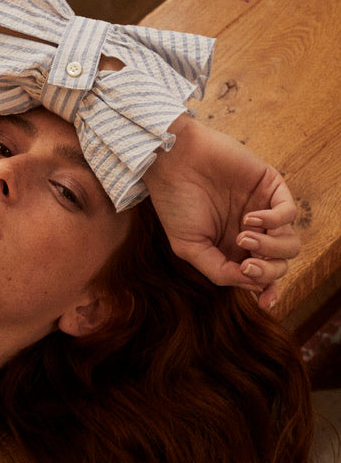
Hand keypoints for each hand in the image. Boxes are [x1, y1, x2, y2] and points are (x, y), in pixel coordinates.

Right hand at [143, 116, 299, 308]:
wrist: (171, 162)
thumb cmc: (175, 203)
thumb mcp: (190, 248)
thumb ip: (220, 271)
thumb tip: (254, 284)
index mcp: (232, 249)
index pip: (263, 276)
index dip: (268, 290)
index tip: (265, 301)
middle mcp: (252, 232)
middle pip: (280, 264)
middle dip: (267, 271)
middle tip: (246, 263)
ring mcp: (263, 209)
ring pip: (290, 243)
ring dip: (271, 248)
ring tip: (244, 238)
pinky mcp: (270, 186)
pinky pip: (289, 212)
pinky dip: (274, 221)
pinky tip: (250, 218)